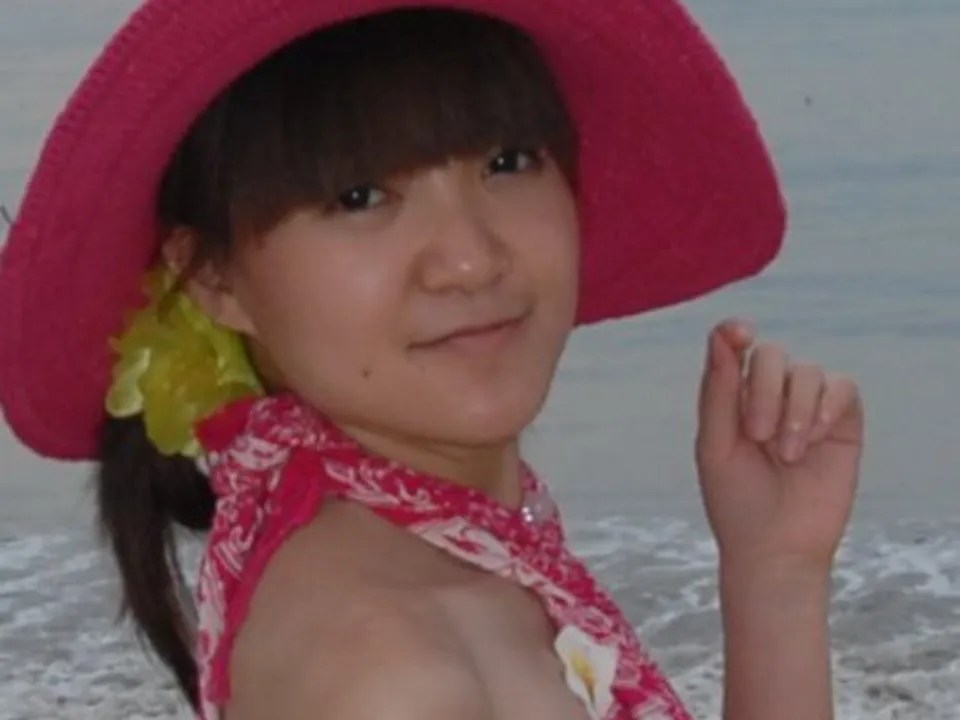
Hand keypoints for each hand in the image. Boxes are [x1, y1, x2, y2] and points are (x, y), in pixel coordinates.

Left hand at [695, 319, 863, 573]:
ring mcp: (807, 408)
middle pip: (771, 355)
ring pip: (807, 371)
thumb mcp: (715, 445)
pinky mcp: (842, 423)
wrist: (775, 549)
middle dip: (764, 390)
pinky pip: (843, 387)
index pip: (734, 348)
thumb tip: (723, 336)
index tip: (739, 332)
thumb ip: (718, 391)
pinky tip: (811, 440)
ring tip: (786, 455)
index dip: (734, 333)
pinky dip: (826, 407)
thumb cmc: (736, 500)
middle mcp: (770, 396)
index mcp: (732, 398)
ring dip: (794, 409)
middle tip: (757, 435)